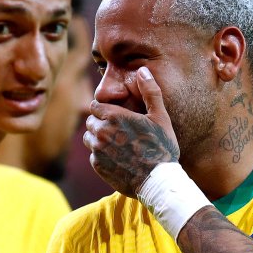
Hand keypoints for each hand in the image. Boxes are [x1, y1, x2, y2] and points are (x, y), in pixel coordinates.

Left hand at [83, 66, 179, 196]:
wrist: (159, 182)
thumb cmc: (162, 148)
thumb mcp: (161, 117)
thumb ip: (150, 91)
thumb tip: (142, 69)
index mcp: (114, 116)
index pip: (95, 105)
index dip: (105, 109)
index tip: (117, 116)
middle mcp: (101, 132)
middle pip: (91, 121)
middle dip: (102, 123)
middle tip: (119, 131)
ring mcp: (97, 150)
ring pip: (90, 139)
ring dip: (99, 139)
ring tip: (118, 145)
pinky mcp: (98, 166)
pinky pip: (93, 156)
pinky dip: (102, 156)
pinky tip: (119, 159)